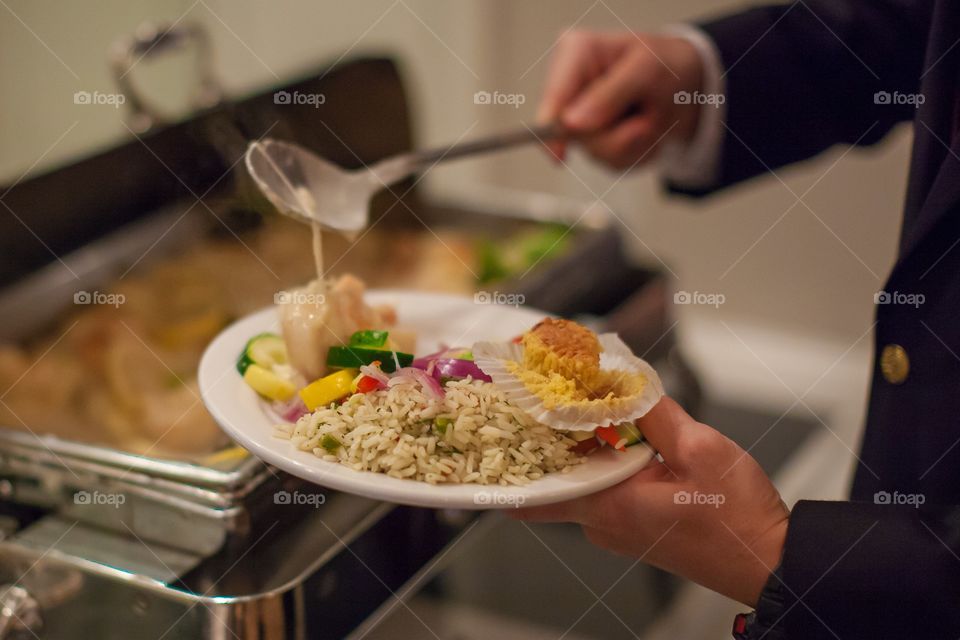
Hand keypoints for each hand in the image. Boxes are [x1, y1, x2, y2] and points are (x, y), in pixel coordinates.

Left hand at [512, 397, 789, 606]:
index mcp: (609, 506)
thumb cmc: (737, 518)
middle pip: (558, 477)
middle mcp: (603, 523)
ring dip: (582, 446)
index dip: (515, 458)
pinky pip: (605, 488)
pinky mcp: (635, 526)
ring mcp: (618, 528)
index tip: (504, 424)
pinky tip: (616, 432)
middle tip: (543, 394)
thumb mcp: (699, 448)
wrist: (768, 561)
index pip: (538, 491)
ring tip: (580, 402)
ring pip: (583, 480)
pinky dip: (605, 461)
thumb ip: (654, 414)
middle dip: (549, 437)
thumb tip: (624, 384)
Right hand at [537, 31, 704, 168]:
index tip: (558, 155)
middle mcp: (572, 87)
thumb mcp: (647, 71)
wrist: (688, 85)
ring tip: (648, 120)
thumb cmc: (665, 65)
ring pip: (596, 153)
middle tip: (645, 119)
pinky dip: (636, 153)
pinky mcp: (594, 140)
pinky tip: (645, 131)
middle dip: (615, 136)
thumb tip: (571, 124)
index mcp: (575, 54)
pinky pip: (610, 162)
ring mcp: (581, 118)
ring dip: (632, 144)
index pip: (553, 96)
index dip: (551, 128)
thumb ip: (610, 94)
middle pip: (574, 133)